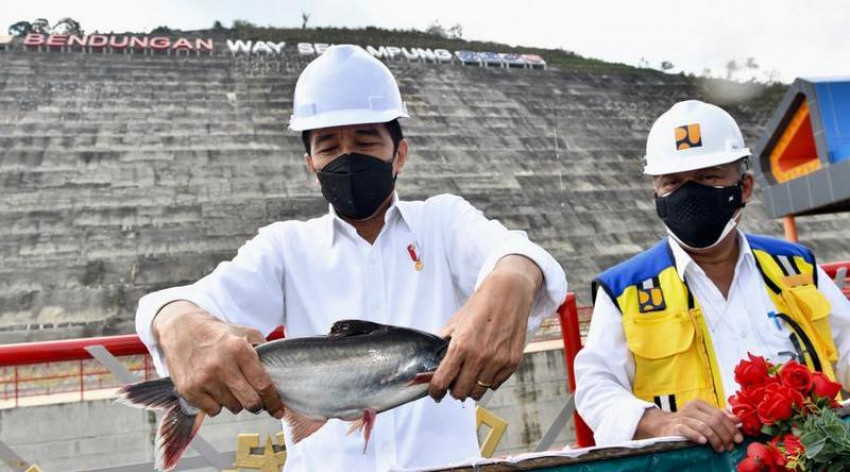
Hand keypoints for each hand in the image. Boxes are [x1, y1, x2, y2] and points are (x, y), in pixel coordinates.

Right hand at [153, 301, 284, 418]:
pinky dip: (217, 404)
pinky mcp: (189, 389)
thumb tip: (282, 372)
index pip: (263, 385)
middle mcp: (221, 365)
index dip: (273, 401)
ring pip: (232, 407)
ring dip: (236, 402)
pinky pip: (213, 411)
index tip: (278, 410)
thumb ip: (265, 350)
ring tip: (229, 385)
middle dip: (257, 405)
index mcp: (239, 350)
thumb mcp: (246, 333)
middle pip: (250, 402)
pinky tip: (214, 389)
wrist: (182, 329)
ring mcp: (203, 378)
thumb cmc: (219, 334)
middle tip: (255, 400)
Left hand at [429, 255, 541, 401]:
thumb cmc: (481, 304)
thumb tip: (434, 360)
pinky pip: (495, 384)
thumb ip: (444, 342)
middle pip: (460, 392)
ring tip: (470, 377)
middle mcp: (479, 357)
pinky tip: (486, 369)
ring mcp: (497, 361)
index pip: (442, 381)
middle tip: (454, 382)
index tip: (435, 393)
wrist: (509, 293)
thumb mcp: (456, 321)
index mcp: (461, 345)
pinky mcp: (512, 363)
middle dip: (453, 390)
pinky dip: (488, 381)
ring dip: (471, 388)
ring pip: (478, 392)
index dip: (435, 391)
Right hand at [636, 400, 742, 452]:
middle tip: (730, 446)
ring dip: (715, 439)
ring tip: (720, 449)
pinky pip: (688, 430)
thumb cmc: (687, 422)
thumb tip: (737, 420)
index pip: (720, 414)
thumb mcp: (703, 417)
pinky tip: (704, 442)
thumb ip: (719, 417)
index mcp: (700, 404)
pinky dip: (697, 436)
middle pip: (714, 421)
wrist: (663, 426)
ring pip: (704, 426)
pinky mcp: (675, 426)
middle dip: (725, 435)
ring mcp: (683, 416)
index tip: (739, 438)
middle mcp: (691, 408)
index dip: (731, 427)